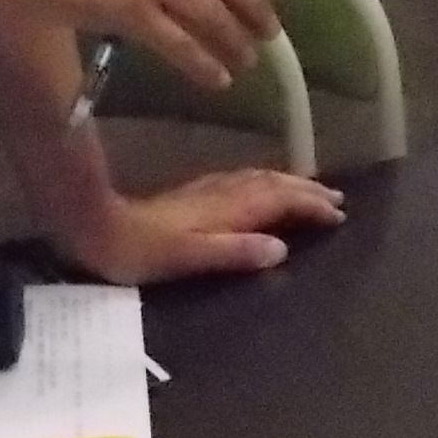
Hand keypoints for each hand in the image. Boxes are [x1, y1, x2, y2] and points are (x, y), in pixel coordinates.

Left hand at [56, 166, 344, 282]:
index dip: (310, 205)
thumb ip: (235, 252)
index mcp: (227, 208)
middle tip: (337, 198)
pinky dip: (265, 183)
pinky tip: (261, 188)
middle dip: (307, 189)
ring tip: (312, 189)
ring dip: (289, 183)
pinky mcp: (194, 195)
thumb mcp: (190, 258)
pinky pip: (243, 182)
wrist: (99, 231)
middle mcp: (222, 193)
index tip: (338, 214)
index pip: (280, 200)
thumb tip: (282, 250)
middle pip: (274, 184)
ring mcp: (207, 191)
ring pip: (259, 179)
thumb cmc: (144, 252)